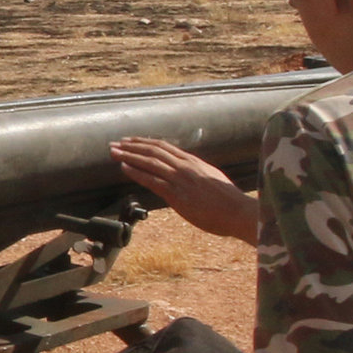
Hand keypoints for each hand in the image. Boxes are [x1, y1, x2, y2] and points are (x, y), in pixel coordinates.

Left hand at [112, 136, 258, 242]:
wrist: (239, 212)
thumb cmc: (229, 201)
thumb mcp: (213, 181)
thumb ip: (198, 176)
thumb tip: (190, 177)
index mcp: (194, 162)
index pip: (164, 147)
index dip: (145, 143)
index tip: (131, 141)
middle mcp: (186, 166)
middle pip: (153, 150)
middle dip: (132, 146)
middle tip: (115, 144)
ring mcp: (181, 179)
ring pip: (150, 162)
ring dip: (128, 156)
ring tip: (113, 153)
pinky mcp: (178, 194)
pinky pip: (152, 180)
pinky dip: (136, 172)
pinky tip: (124, 168)